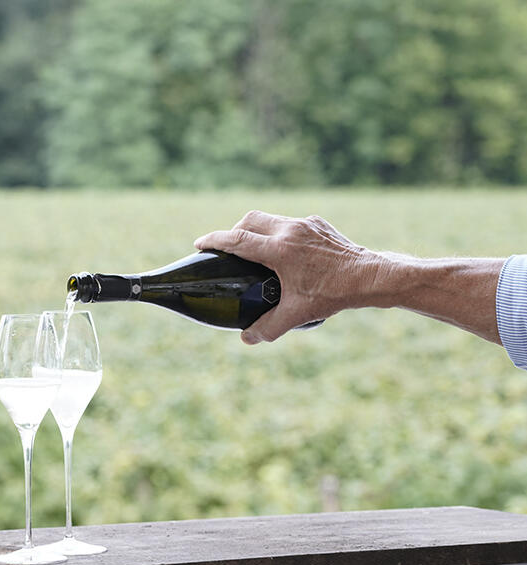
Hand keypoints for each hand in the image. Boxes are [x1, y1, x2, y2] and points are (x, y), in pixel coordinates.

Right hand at [195, 210, 377, 343]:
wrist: (371, 277)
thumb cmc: (334, 294)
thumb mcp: (298, 314)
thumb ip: (268, 327)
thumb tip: (247, 338)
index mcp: (280, 250)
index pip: (237, 239)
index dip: (214, 240)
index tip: (200, 244)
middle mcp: (289, 231)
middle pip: (249, 221)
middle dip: (233, 231)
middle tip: (227, 249)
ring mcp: (305, 224)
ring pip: (269, 219)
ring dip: (256, 231)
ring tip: (255, 252)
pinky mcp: (317, 224)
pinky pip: (289, 224)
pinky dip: (279, 233)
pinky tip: (286, 253)